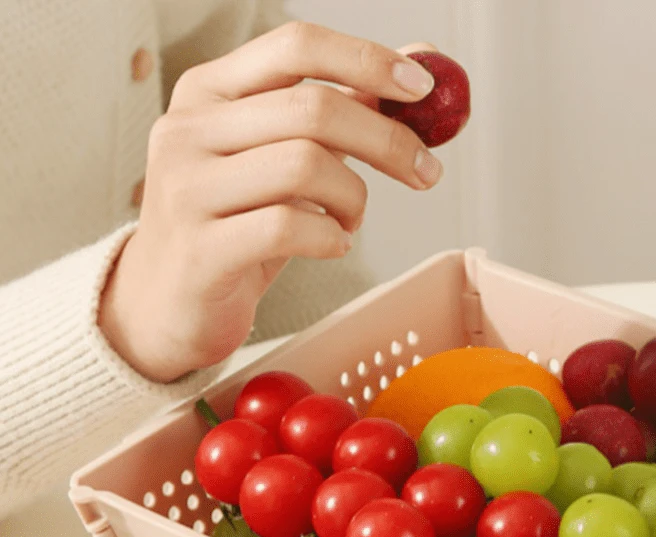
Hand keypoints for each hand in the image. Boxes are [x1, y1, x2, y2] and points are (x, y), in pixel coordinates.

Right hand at [99, 23, 443, 382]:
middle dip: (387, 142)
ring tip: (349, 223)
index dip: (367, 60)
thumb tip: (419, 63)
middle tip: (425, 171)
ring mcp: (189, 189)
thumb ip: (337, 113)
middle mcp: (189, 129)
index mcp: (209, 92)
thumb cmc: (233, 227)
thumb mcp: (278, 161)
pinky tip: (330, 245)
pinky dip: (330, 238)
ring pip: (306, 166)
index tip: (421, 88)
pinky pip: (290, 228)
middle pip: (313, 109)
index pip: (296, 48)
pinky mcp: (202, 249)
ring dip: (354, 198)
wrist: (165, 304)